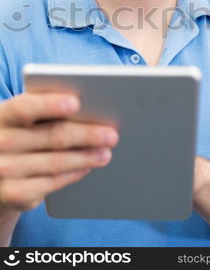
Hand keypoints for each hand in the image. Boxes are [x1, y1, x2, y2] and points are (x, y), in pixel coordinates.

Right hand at [0, 92, 118, 215]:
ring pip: (55, 163)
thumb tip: (87, 108)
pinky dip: (72, 174)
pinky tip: (86, 167)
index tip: (75, 102)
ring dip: (85, 157)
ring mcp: (3, 171)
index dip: (50, 105)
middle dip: (86, 135)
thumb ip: (45, 108)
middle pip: (51, 136)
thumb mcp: (21, 117)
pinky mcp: (13, 194)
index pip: (25, 108)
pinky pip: (50, 183)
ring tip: (106, 152)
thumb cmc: (18, 131)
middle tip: (111, 134)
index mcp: (1, 115)